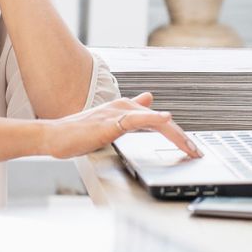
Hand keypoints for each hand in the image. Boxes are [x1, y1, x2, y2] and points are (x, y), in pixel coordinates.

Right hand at [40, 92, 202, 159]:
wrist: (55, 136)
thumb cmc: (77, 133)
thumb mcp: (108, 124)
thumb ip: (129, 114)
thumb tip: (148, 99)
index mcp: (125, 107)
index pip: (158, 121)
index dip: (176, 134)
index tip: (190, 147)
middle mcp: (125, 105)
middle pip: (162, 123)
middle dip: (182, 139)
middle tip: (196, 153)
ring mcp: (119, 112)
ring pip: (156, 122)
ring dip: (177, 136)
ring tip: (191, 147)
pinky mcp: (112, 121)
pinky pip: (137, 118)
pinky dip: (154, 118)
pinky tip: (166, 119)